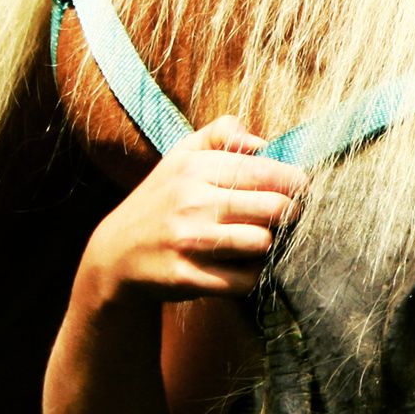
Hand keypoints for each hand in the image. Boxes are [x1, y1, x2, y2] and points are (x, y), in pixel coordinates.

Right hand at [77, 116, 304, 303]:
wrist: (116, 255)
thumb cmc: (161, 201)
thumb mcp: (180, 156)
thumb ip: (221, 133)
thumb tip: (261, 142)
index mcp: (195, 167)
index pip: (266, 171)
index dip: (294, 182)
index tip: (298, 188)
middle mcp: (191, 202)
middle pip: (274, 207)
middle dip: (289, 213)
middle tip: (284, 216)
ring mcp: (189, 241)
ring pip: (263, 243)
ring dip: (269, 245)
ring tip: (258, 240)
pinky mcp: (188, 277)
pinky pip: (245, 279)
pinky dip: (251, 275)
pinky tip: (240, 265)